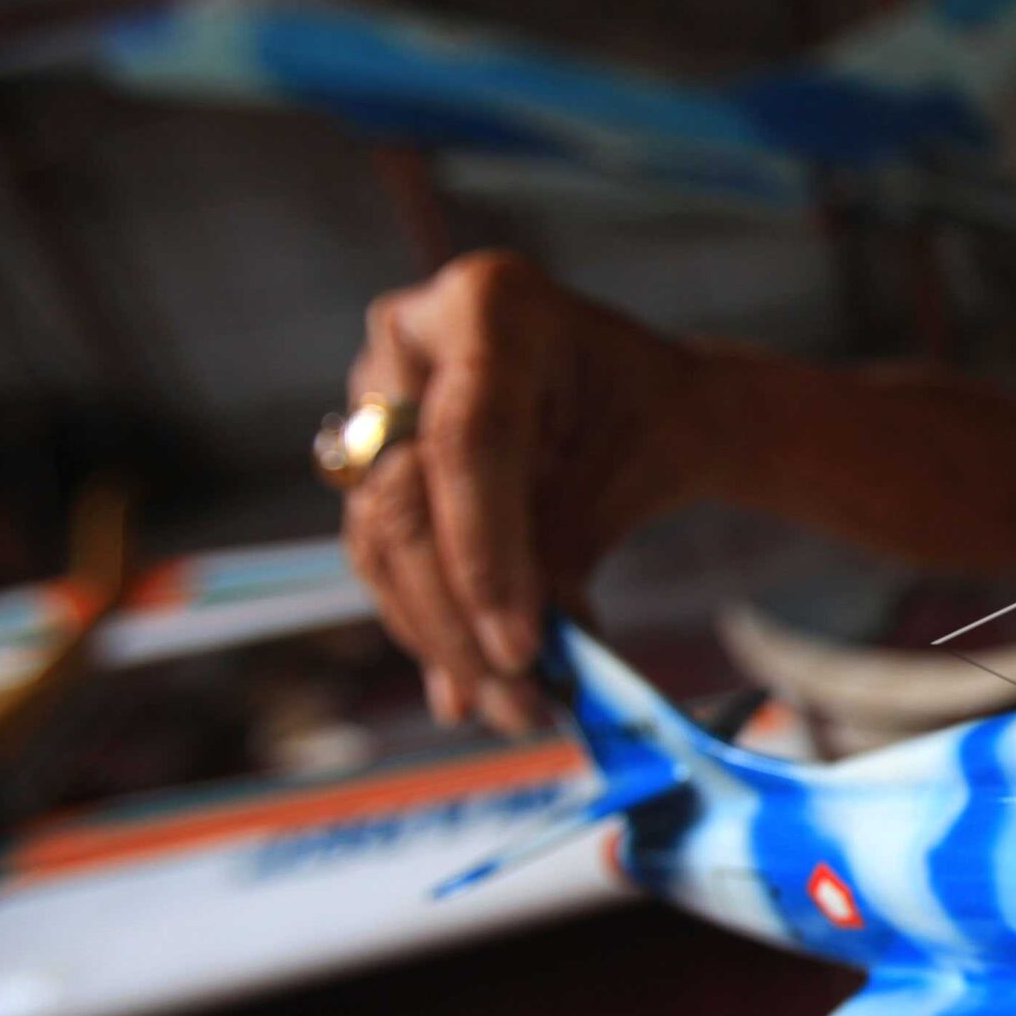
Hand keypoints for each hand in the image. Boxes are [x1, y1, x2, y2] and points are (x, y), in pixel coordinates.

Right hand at [341, 251, 697, 731]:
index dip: (487, 554)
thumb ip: (562, 561)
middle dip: (461, 619)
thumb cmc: (647, 419)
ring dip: (441, 640)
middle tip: (517, 700)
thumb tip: (521, 676)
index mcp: (491, 306)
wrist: (639, 405)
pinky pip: (381, 557)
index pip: (468, 442)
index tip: (524, 647)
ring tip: (510, 708)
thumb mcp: (626, 470)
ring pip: (381, 541)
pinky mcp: (369, 459)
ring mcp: (376, 395)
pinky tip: (476, 684)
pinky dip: (431, 626)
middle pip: (407, 500)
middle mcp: (412, 338)